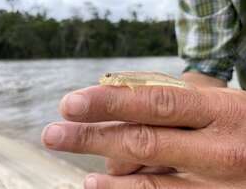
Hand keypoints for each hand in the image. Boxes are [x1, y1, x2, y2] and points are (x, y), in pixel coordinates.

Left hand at [41, 85, 245, 188]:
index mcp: (218, 110)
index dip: (111, 102)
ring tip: (67, 154)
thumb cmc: (236, 120)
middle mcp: (218, 148)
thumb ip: (168, 110)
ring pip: (149, 180)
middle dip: (93, 135)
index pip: (155, 102)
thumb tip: (119, 118)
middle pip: (143, 140)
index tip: (72, 103)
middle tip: (54, 132)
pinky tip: (97, 183)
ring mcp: (217, 183)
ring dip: (101, 171)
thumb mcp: (211, 103)